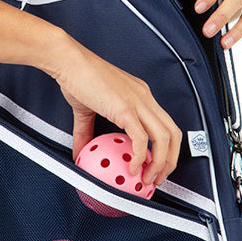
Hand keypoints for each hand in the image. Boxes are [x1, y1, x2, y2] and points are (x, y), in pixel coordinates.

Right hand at [50, 42, 182, 187]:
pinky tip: (133, 168)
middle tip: (158, 178)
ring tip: (148, 178)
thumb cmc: (77, 77)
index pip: (165, 124)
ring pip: (164, 137)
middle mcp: (144, 97)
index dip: (166, 148)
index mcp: (140, 95)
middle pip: (173, 133)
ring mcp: (137, 102)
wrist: (68, 62)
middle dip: (171, 160)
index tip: (155, 165)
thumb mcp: (85, 110)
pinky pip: (141, 138)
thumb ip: (86, 133)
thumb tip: (80, 153)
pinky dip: (141, 157)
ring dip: (160, 163)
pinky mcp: (125, 108)